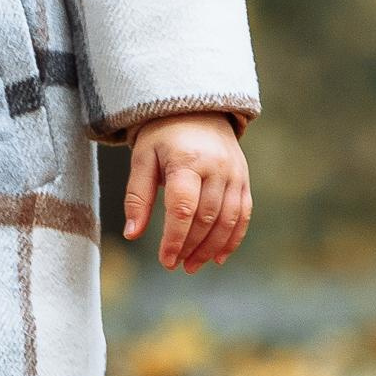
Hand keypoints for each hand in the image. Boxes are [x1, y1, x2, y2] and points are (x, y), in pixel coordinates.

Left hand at [123, 113, 249, 272]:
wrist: (196, 110)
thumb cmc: (163, 136)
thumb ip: (137, 197)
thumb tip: (131, 235)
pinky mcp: (243, 179)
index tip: (165, 260)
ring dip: (210, 248)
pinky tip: (217, 258)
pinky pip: (243, 214)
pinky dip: (232, 239)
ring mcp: (234, 173)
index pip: (183, 207)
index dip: (175, 238)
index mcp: (186, 160)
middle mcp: (216, 167)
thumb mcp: (142, 158)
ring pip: (227, 220)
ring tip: (192, 265)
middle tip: (175, 265)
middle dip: (190, 247)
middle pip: (206, 218)